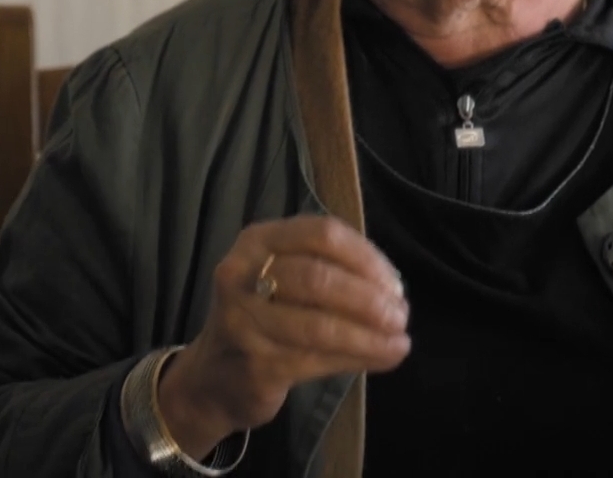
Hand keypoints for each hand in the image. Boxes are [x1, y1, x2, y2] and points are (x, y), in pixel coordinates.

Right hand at [157, 216, 409, 457]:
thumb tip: (392, 287)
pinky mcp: (256, 363)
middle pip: (319, 278)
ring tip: (400, 341)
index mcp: (256, 241)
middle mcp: (242, 274)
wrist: (212, 378)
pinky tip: (382, 358)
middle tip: (401, 316)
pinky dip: (358, 358)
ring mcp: (244, 321)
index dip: (365, 257)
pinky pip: (317, 359)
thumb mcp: (280, 277)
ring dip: (369, 334)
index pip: (321, 234)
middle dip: (369, 298)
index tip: (394, 284)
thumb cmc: (262, 319)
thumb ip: (326, 269)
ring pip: (320, 325)